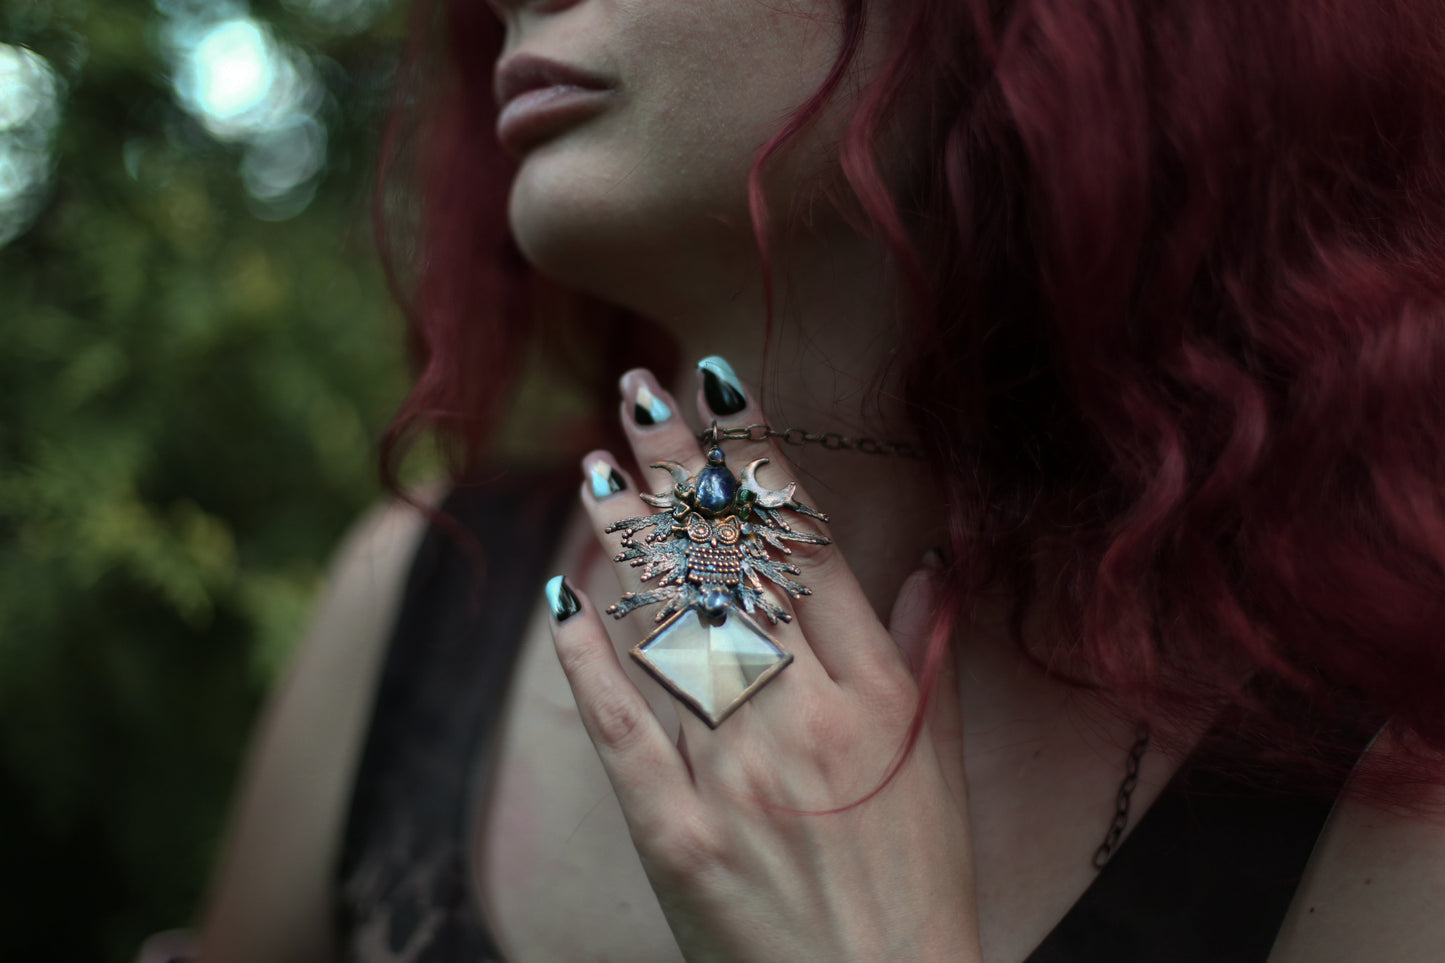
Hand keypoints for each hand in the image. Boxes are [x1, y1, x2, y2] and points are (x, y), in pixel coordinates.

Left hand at [545, 366, 982, 962]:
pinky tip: (563, 594)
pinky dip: (588, 660)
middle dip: (682, 472)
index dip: (758, 458)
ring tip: (600, 466)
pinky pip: (621, 731)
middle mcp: (806, 720)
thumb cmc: (918, 885)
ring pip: (673, 628)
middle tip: (637, 392)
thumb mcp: (940, 764)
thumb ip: (929, 653)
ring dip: (630, 541)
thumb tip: (935, 556)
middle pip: (733, 568)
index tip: (719, 387)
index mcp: (877, 696)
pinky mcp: (676, 837)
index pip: (808, 545)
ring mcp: (735, 777)